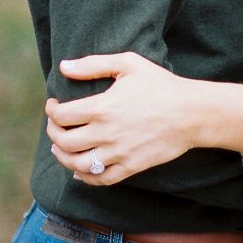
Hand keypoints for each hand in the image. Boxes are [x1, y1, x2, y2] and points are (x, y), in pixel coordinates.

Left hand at [46, 52, 201, 185]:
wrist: (191, 113)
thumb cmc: (161, 85)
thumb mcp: (129, 64)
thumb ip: (93, 64)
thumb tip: (64, 67)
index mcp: (102, 107)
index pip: (62, 116)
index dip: (51, 111)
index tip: (53, 105)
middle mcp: (106, 133)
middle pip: (64, 142)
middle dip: (53, 132)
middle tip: (55, 125)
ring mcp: (118, 153)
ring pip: (77, 164)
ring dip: (63, 157)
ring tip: (61, 149)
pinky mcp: (131, 167)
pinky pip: (100, 179)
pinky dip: (85, 177)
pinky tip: (80, 170)